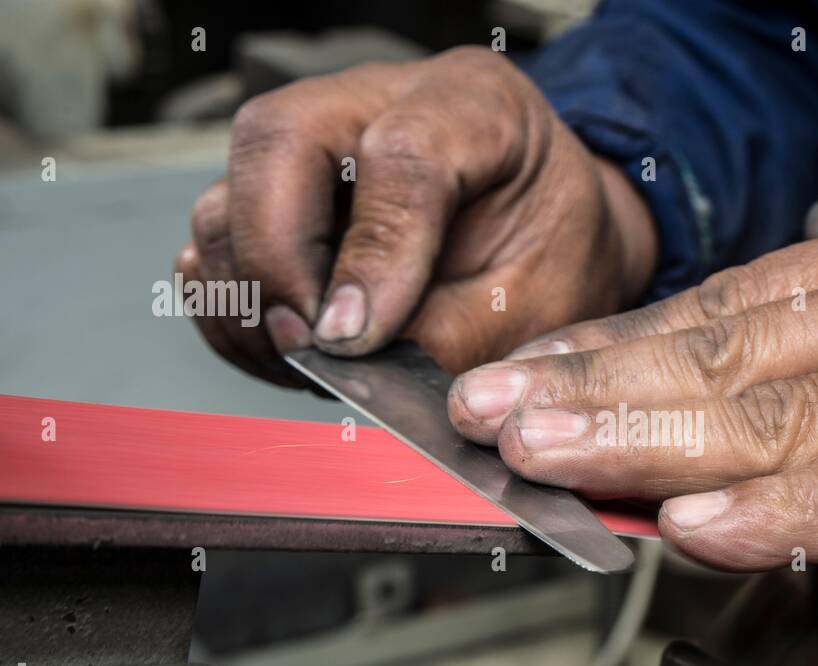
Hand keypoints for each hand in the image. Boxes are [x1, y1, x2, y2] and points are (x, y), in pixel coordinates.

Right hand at [175, 47, 656, 384]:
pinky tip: (291, 354)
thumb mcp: (541, 302)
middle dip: (278, 262)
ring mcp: (315, 144)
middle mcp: (379, 101)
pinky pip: (213, 248)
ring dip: (249, 299)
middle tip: (315, 347)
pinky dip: (233, 313)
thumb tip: (351, 358)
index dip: (374, 251)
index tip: (360, 335)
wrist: (548, 242)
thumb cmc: (554, 260)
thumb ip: (455, 329)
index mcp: (476, 106)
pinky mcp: (276, 196)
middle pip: (276, 143)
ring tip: (311, 362)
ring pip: (226, 197)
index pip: (401, 152)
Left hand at [448, 196, 817, 590]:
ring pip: (785, 408)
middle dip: (594, 384)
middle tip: (488, 413)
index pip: (730, 302)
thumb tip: (777, 329)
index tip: (530, 372)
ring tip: (548, 458)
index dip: (616, 343)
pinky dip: (792, 511)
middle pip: (729, 348)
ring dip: (652, 439)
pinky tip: (709, 531)